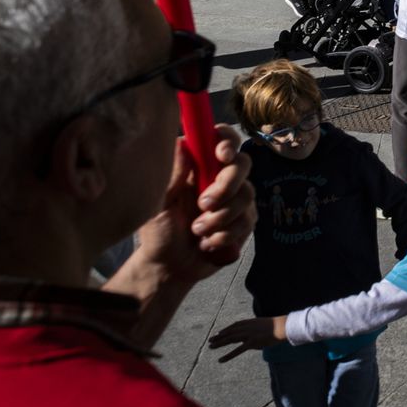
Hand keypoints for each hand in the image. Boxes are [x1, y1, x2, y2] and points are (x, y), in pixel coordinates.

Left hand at [131, 128, 255, 280]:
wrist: (170, 266)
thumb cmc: (159, 231)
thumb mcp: (158, 202)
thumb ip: (172, 173)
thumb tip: (182, 143)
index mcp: (200, 167)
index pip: (222, 139)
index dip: (228, 140)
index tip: (221, 154)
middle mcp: (221, 178)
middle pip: (243, 164)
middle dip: (227, 185)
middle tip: (203, 205)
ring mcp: (235, 200)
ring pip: (247, 195)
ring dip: (221, 217)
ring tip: (198, 232)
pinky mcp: (244, 221)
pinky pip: (248, 220)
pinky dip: (226, 234)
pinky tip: (208, 243)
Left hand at [209, 315, 286, 362]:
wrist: (283, 327)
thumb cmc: (277, 327)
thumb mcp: (264, 326)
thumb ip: (255, 331)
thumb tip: (250, 340)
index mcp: (249, 322)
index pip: (234, 326)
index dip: (225, 330)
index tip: (218, 333)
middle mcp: (246, 327)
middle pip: (230, 332)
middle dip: (219, 336)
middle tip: (210, 340)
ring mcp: (248, 334)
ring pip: (230, 339)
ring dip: (220, 343)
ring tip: (211, 347)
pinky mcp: (251, 342)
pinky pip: (237, 350)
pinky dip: (228, 355)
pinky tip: (221, 359)